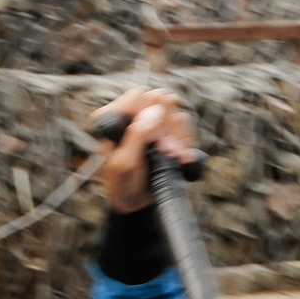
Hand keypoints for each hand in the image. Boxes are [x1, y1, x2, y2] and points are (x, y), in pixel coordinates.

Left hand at [97, 86, 199, 213]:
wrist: (134, 202)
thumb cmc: (121, 186)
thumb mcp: (123, 164)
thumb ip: (136, 137)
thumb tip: (153, 112)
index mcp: (113, 119)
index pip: (138, 96)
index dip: (153, 113)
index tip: (159, 138)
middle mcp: (131, 115)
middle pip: (160, 99)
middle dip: (168, 126)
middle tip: (169, 150)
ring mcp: (149, 121)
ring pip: (174, 110)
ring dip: (179, 135)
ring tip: (176, 157)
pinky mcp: (164, 130)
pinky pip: (182, 122)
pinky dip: (186, 139)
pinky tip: (182, 156)